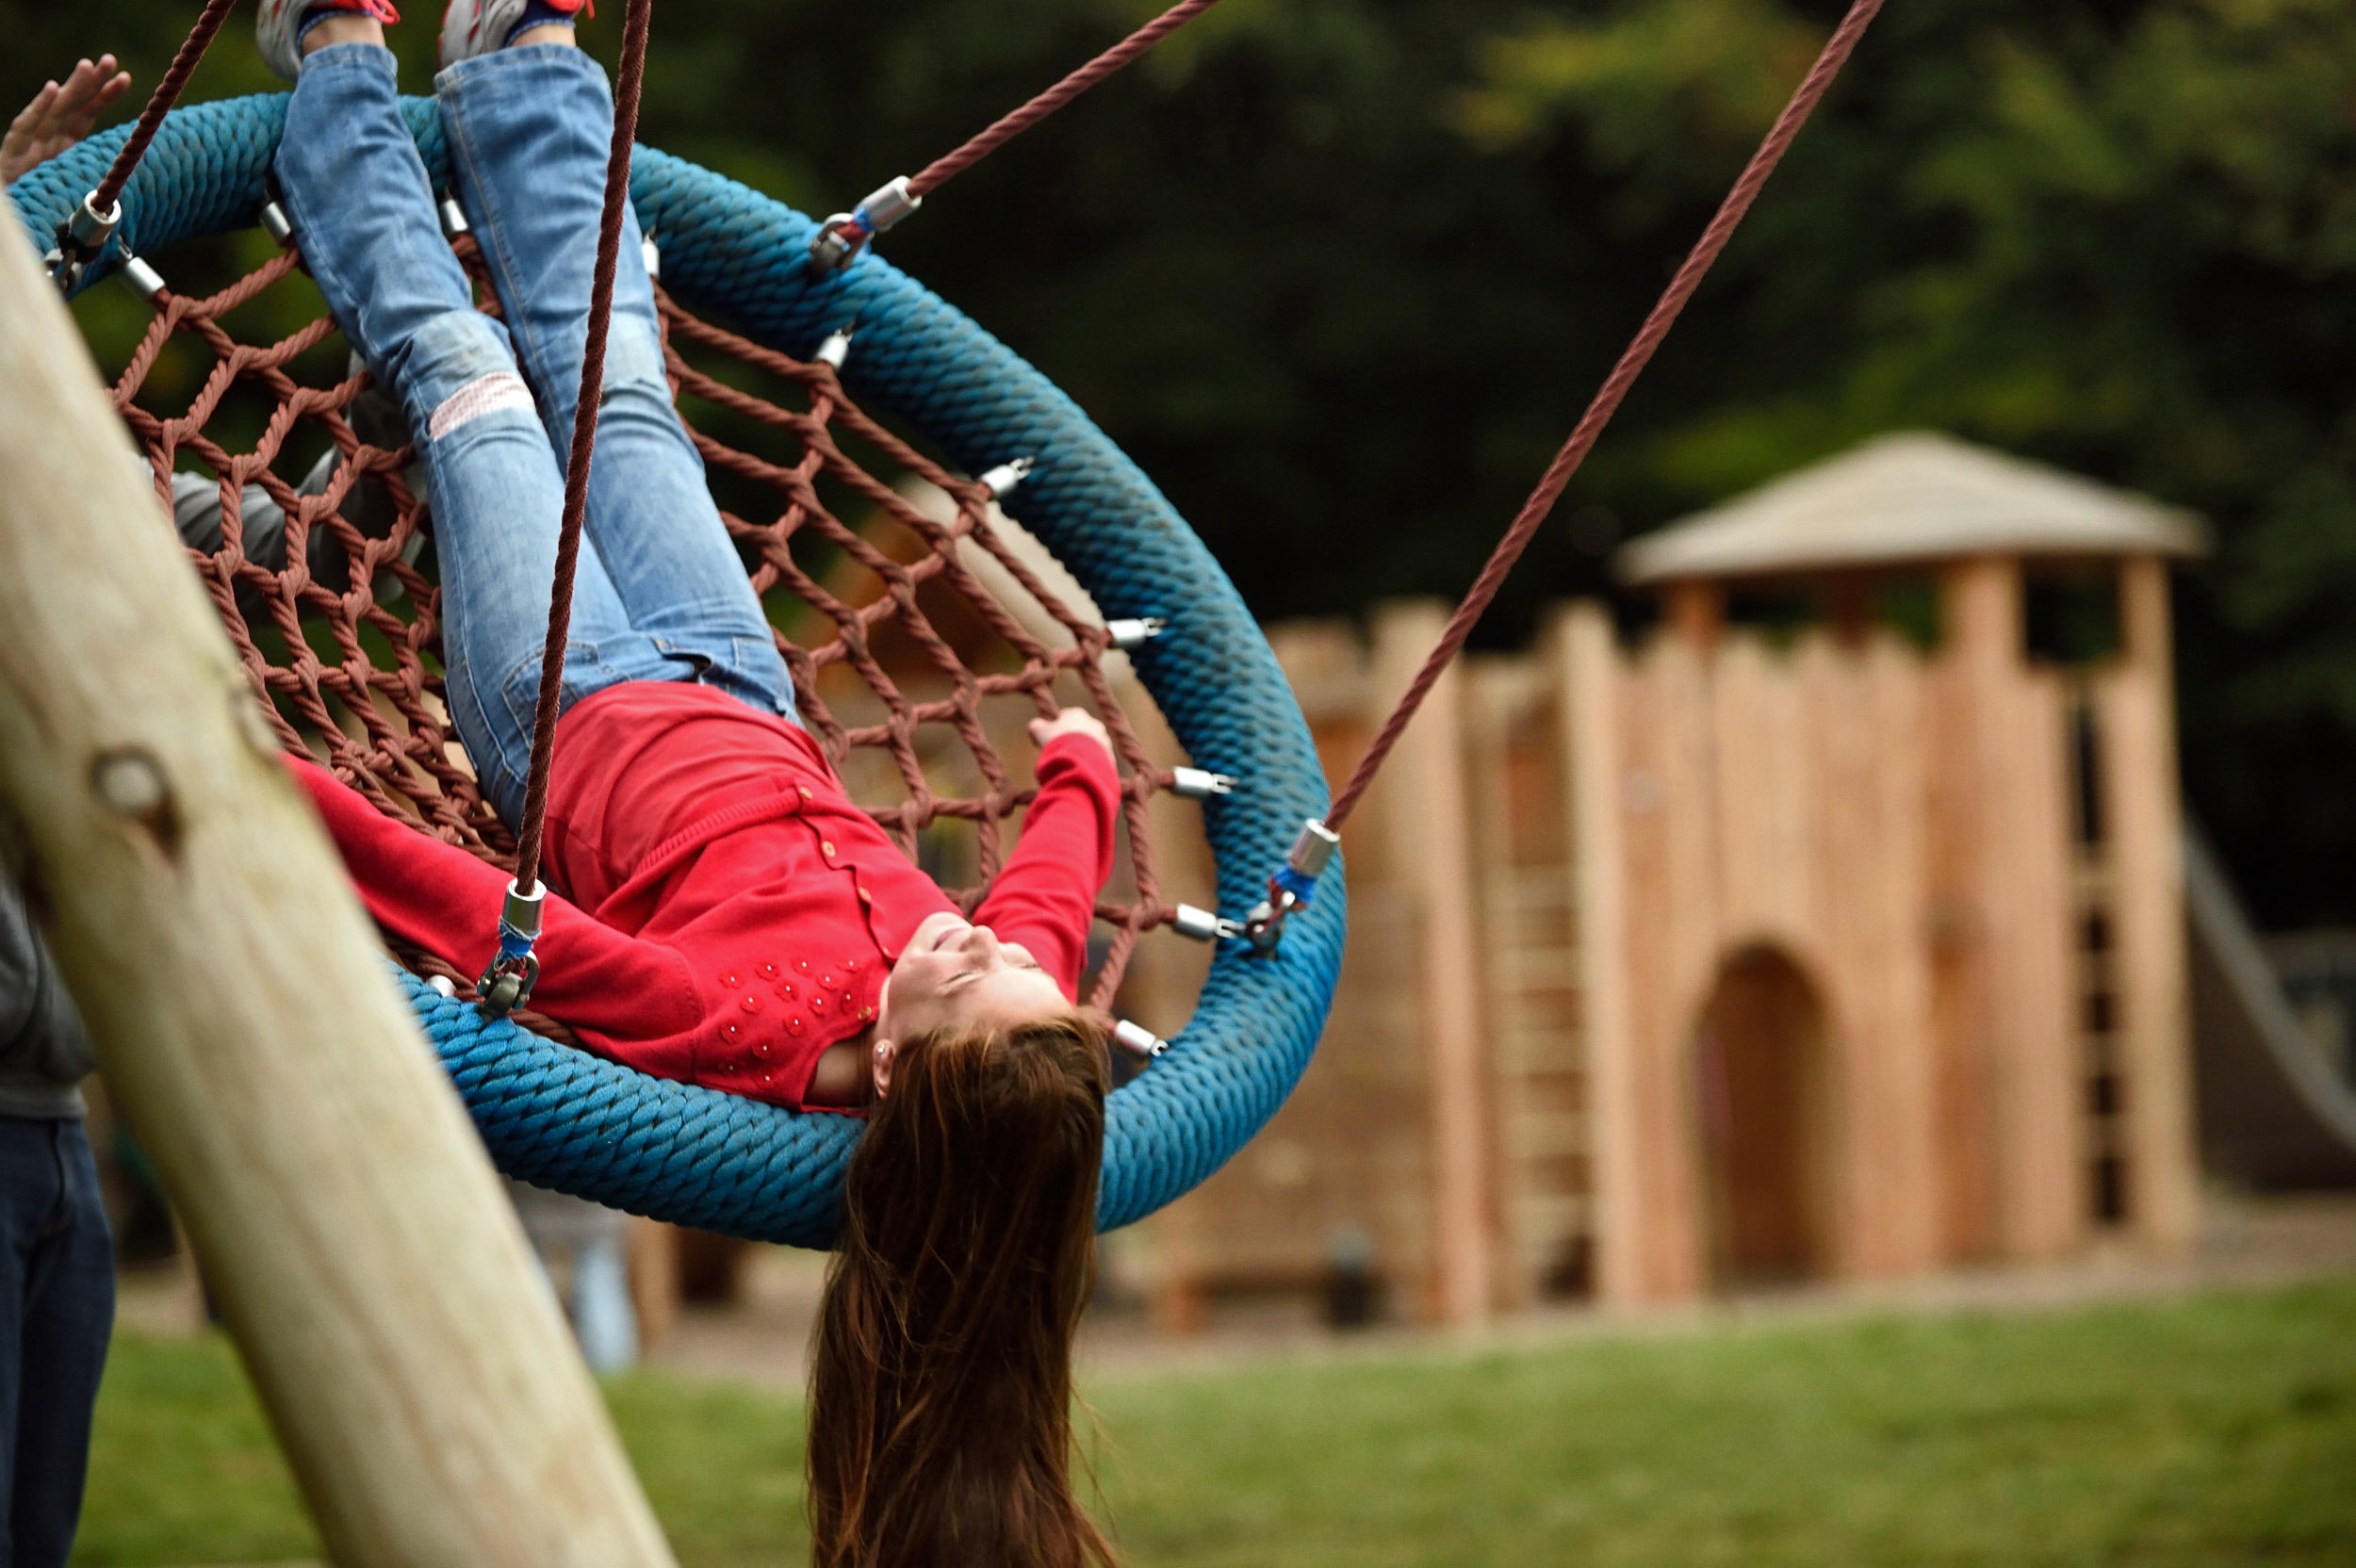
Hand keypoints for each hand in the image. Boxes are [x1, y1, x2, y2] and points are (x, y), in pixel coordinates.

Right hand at [2, 57, 133, 186]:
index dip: (104, 96)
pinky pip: (27, 125)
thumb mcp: (77, 183)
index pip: (87, 114)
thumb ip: (97, 173)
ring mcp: (31, 141)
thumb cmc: (45, 197)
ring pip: (54, 109)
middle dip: (91, 81)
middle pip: (73, 104)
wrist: (13, 212)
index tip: (125, 77)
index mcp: (65, 142)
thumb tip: (133, 171)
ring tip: (87, 65)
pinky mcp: (14, 150)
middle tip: (109, 59)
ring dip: (71, 86)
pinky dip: (40, 107)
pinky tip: (52, 89)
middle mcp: (50, 136)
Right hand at [1029, 706, 1111, 761]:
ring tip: (1069, 764)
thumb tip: (1035, 725)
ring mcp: (1105, 741)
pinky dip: (1089, 764)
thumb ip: (1036, 725)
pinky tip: (1079, 771)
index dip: (1055, 727)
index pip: (1065, 716)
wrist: (1079, 763)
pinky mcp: (1110, 757)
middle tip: (1059, 751)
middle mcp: (1094, 724)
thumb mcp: (1039, 732)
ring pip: (1090, 745)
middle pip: (1080, 731)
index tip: (1049, 738)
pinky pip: (1097, 759)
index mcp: (1078, 714)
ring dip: (1081, 752)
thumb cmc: (1057, 743)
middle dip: (1071, 739)